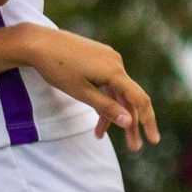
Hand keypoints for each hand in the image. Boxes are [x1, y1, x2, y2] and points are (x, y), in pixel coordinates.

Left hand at [19, 28, 158, 151]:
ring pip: (116, 91)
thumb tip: (129, 123)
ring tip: (99, 135)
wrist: (38, 43)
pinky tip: (95, 116)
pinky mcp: (99, 57)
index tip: (153, 140)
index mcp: (114, 71)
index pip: (139, 99)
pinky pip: (107, 82)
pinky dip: (103, 99)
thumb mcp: (81, 93)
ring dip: (111, 113)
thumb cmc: (57, 69)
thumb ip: (106, 108)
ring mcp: (108, 58)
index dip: (148, 121)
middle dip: (129, 124)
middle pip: (128, 98)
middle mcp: (116, 62)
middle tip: (134, 148)